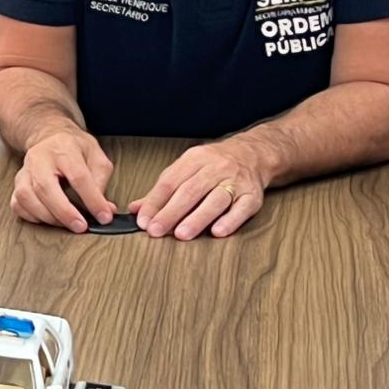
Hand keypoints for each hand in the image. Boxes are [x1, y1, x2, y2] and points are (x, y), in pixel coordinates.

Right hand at [11, 128, 114, 232]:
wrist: (49, 136)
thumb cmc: (73, 147)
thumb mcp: (96, 156)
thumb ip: (101, 181)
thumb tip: (105, 208)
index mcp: (64, 149)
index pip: (78, 177)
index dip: (92, 199)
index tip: (103, 216)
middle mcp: (39, 159)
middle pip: (45, 187)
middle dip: (64, 212)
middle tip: (80, 226)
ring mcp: (25, 171)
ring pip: (27, 197)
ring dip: (47, 216)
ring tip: (65, 223)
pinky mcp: (17, 183)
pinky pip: (18, 204)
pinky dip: (31, 216)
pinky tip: (46, 218)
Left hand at [131, 140, 266, 238]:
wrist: (251, 154)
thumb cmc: (213, 165)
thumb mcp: (185, 169)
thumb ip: (161, 190)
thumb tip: (135, 209)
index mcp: (194, 160)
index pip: (170, 182)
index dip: (155, 202)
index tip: (143, 220)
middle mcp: (215, 168)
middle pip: (190, 191)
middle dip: (171, 213)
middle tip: (156, 231)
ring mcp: (235, 181)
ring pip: (215, 200)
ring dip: (197, 218)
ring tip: (181, 234)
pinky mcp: (252, 195)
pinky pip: (242, 208)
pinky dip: (230, 220)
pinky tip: (217, 232)